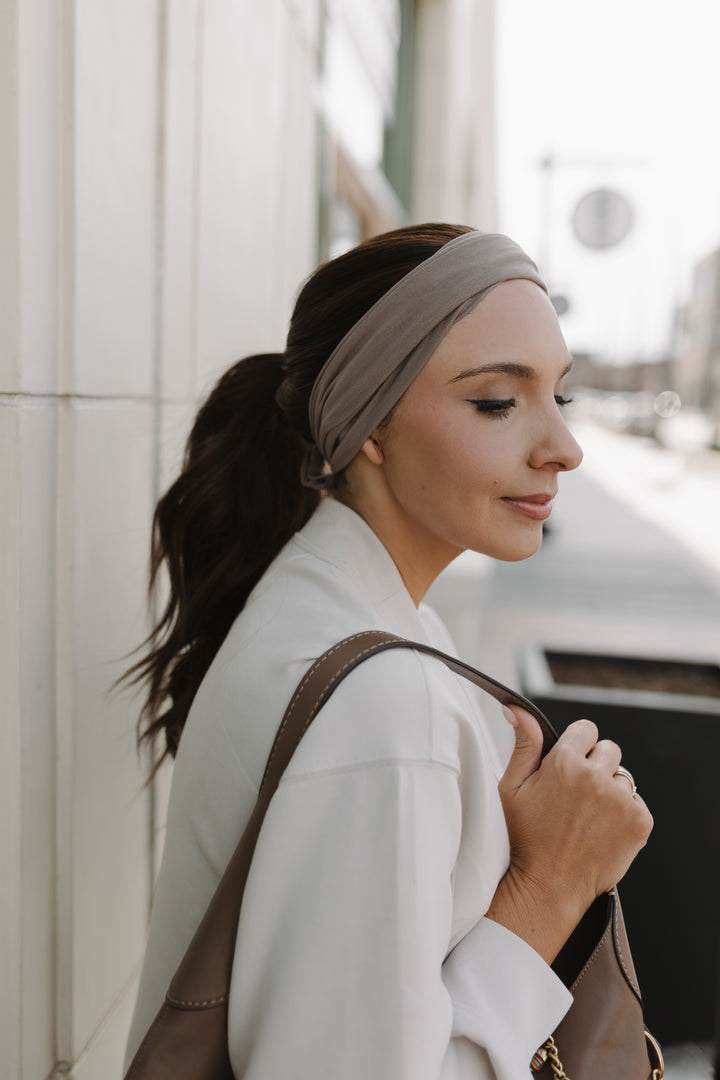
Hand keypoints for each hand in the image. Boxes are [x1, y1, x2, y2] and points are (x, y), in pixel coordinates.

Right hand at [486, 705, 652, 962]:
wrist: (548, 887)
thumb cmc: (524, 838)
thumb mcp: (511, 787)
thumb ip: (523, 744)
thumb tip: (517, 709)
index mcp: (564, 762)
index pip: (586, 730)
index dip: (576, 747)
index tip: (568, 766)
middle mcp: (596, 777)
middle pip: (609, 750)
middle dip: (595, 765)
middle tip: (577, 796)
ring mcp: (621, 800)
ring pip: (624, 778)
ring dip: (611, 791)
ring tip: (588, 817)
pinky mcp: (639, 822)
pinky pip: (638, 803)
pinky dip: (624, 814)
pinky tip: (602, 830)